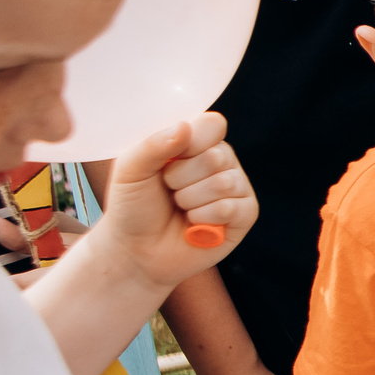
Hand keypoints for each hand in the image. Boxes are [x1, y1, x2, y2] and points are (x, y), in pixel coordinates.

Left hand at [96, 113, 255, 289]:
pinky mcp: (245, 215)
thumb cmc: (133, 207)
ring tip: (180, 209)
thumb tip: (185, 127)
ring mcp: (237, 188)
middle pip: (217, 156)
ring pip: (224, 183)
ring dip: (190, 200)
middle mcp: (222, 161)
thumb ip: (152, 145)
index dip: (192, 141)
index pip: (213, 125)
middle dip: (181, 178)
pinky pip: (231, 208)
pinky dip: (204, 218)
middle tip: (169, 190)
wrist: (135, 250)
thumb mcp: (130, 170)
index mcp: (197, 143)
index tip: (167, 159)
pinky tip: (195, 225)